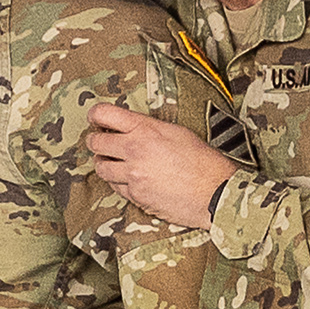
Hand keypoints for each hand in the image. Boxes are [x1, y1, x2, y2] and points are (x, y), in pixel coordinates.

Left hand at [86, 103, 237, 226]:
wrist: (214, 193)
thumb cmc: (202, 161)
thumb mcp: (176, 132)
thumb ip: (148, 127)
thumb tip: (129, 126)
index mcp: (145, 129)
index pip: (104, 114)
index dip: (95, 115)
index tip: (95, 118)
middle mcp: (135, 150)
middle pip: (96, 142)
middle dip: (96, 141)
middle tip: (100, 142)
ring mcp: (133, 174)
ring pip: (101, 167)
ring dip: (104, 163)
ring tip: (112, 162)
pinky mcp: (135, 195)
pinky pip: (115, 186)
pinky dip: (118, 182)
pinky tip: (127, 178)